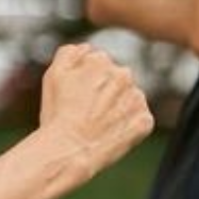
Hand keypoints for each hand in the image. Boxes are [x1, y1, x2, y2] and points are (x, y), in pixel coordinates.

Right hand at [37, 44, 154, 177]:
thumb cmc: (57, 114)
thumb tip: (87, 49)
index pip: (99, 65)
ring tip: (99, 124)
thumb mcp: (53, 75)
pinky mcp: (144, 121)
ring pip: (129, 99)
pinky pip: (139, 120)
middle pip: (117, 80)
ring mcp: (136, 98)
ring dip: (119, 108)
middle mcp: (123, 75)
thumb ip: (70, 53)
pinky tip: (111, 134)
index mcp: (100, 60)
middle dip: (106, 92)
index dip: (88, 82)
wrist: (69, 150)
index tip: (79, 98)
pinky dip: (129, 126)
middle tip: (88, 112)